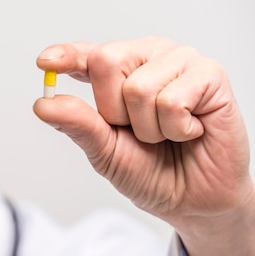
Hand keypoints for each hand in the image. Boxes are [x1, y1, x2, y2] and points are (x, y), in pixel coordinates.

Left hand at [33, 37, 254, 255]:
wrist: (193, 200)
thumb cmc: (150, 170)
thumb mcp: (105, 151)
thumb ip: (78, 124)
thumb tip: (43, 104)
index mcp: (120, 71)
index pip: (88, 55)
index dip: (67, 55)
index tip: (44, 62)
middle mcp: (148, 56)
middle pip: (106, 61)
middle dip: (114, 111)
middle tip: (138, 131)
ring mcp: (180, 61)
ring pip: (138, 87)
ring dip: (148, 127)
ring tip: (166, 134)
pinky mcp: (210, 75)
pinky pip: (172, 100)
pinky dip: (175, 128)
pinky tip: (189, 131)